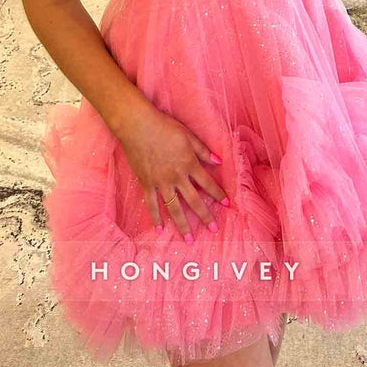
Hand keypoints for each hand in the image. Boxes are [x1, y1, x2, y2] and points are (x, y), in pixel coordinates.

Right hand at [113, 98, 229, 240]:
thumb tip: (219, 161)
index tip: (227, 204)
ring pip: (174, 207)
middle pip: (194, 200)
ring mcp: (161, 182)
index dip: (218, 194)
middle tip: (213, 229)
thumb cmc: (164, 126)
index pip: (207, 183)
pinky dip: (156, 217)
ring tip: (189, 239)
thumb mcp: (188, 135)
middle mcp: (177, 176)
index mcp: (189, 164)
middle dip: (205, 215)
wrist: (138, 126)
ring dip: (183, 224)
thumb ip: (203, 150)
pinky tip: (160, 229)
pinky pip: (152, 204)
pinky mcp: (146, 183)